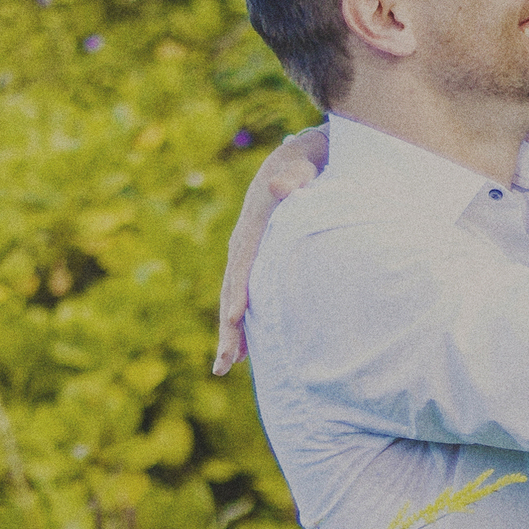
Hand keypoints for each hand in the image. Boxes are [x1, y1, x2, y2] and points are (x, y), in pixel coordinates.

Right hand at [214, 126, 329, 373]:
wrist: (293, 162)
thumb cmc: (304, 166)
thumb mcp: (302, 164)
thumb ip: (295, 176)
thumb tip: (282, 186)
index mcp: (254, 223)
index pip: (244, 261)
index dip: (239, 289)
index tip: (236, 316)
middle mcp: (244, 242)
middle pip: (231, 288)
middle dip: (227, 325)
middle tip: (224, 361)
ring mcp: (246, 255)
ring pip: (232, 297)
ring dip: (230, 332)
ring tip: (225, 366)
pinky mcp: (254, 264)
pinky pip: (243, 296)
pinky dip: (240, 324)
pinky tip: (242, 354)